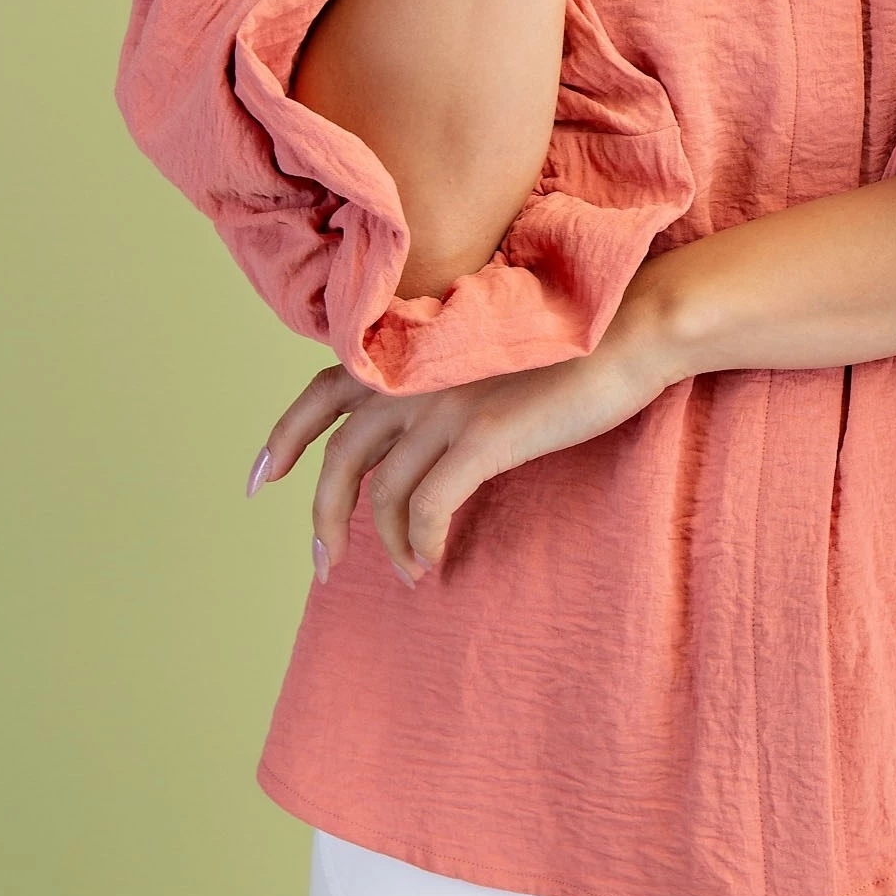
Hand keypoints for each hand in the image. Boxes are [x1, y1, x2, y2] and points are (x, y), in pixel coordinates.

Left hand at [245, 288, 682, 584]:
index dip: (284, 436)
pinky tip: (431, 561)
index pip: (322, 390)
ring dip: (384, 542)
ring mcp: (447, 403)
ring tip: (402, 570)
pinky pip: (429, 508)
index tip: (261, 478)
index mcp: (412, 346)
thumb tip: (412, 427)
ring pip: (382, 491)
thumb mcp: (486, 349)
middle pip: (339, 455)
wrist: (633, 326)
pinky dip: (421, 542)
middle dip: (322, 516)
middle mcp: (417, 372)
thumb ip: (441, 375)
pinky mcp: (484, 434)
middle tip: (321, 561)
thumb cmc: (572, 340)